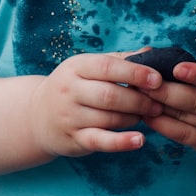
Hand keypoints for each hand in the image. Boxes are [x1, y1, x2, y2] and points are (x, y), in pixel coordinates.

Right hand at [28, 53, 163, 158]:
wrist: (37, 115)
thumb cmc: (73, 86)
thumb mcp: (88, 67)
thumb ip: (120, 60)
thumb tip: (151, 53)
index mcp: (75, 67)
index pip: (107, 67)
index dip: (134, 73)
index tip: (157, 79)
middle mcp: (69, 91)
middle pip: (110, 95)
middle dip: (139, 100)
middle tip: (158, 103)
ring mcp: (70, 116)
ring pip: (109, 118)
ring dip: (134, 117)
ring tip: (147, 115)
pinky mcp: (74, 139)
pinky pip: (101, 141)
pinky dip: (122, 142)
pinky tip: (139, 140)